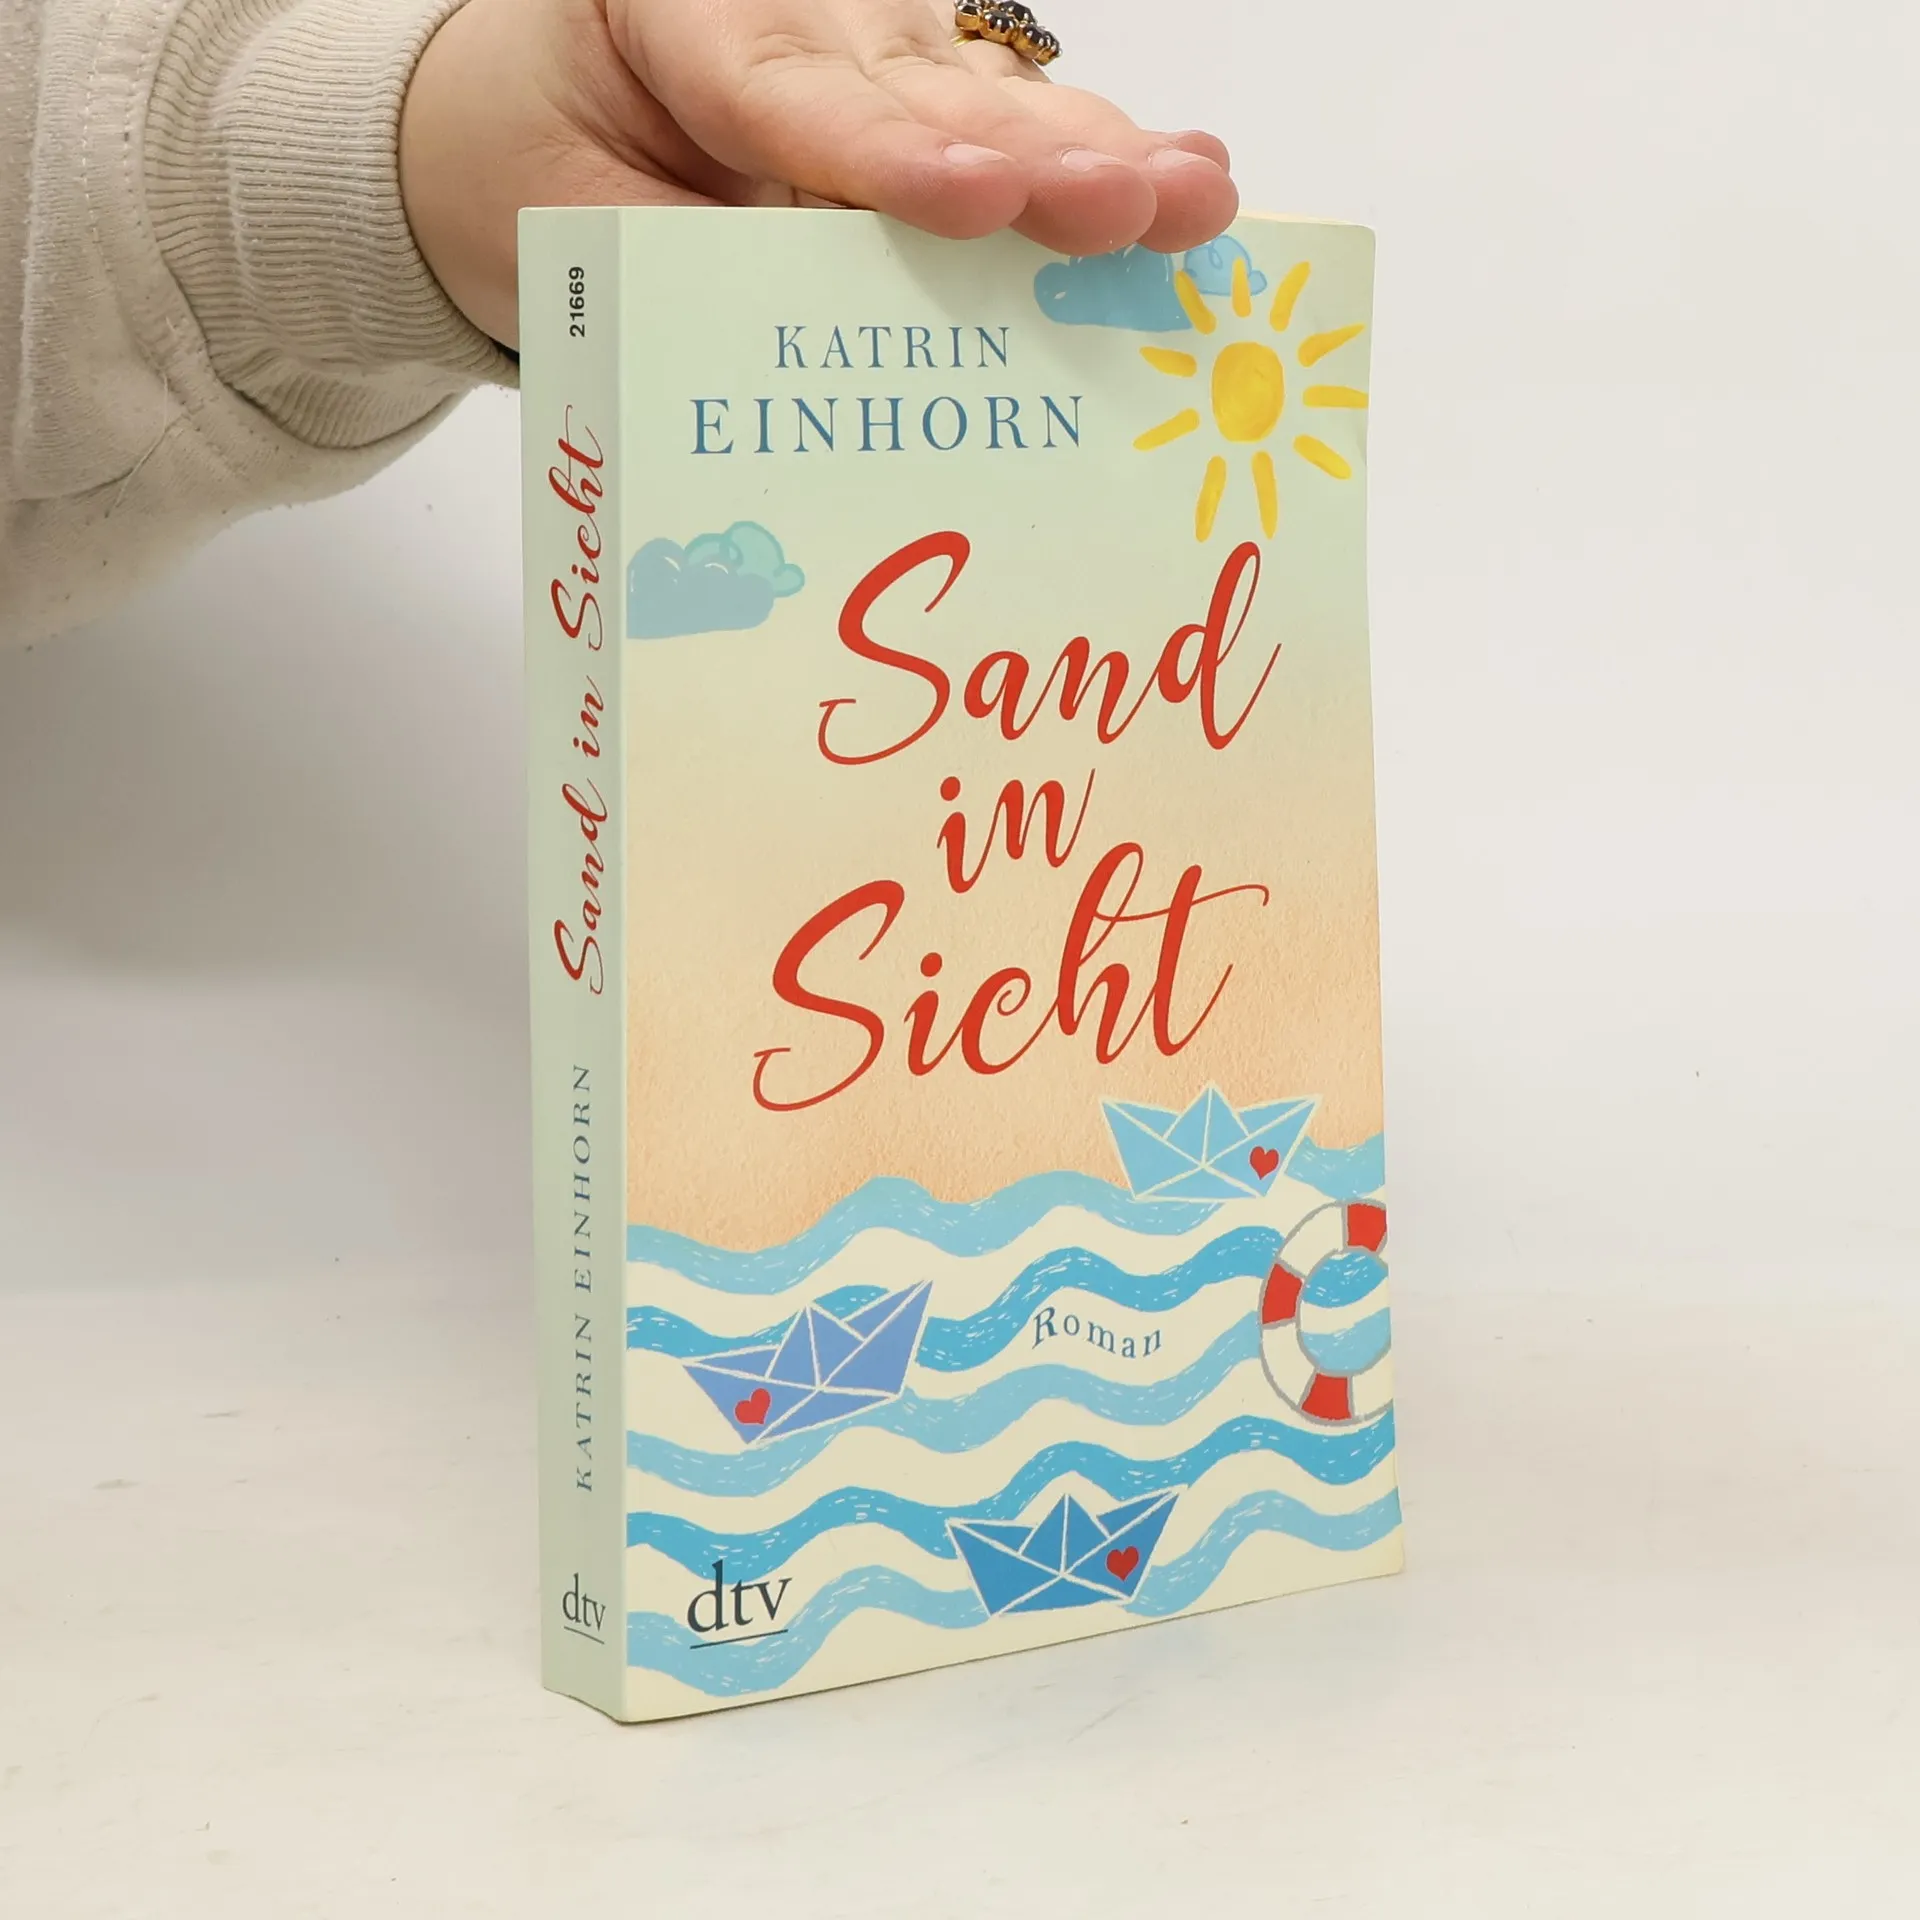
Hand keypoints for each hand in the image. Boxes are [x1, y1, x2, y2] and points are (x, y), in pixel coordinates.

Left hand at [399, 0, 1238, 346]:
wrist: (527, 110)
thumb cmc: (547, 158)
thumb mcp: (577, 227)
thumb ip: (690, 275)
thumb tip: (830, 364)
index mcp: (688, 18)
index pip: (800, 99)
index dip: (894, 158)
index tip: (976, 202)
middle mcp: (807, 16)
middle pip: (931, 97)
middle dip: (1040, 160)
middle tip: (1134, 209)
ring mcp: (877, 51)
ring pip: (995, 107)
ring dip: (1102, 162)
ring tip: (1195, 199)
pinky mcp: (926, 97)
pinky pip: (1013, 132)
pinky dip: (1099, 168)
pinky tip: (1186, 182)